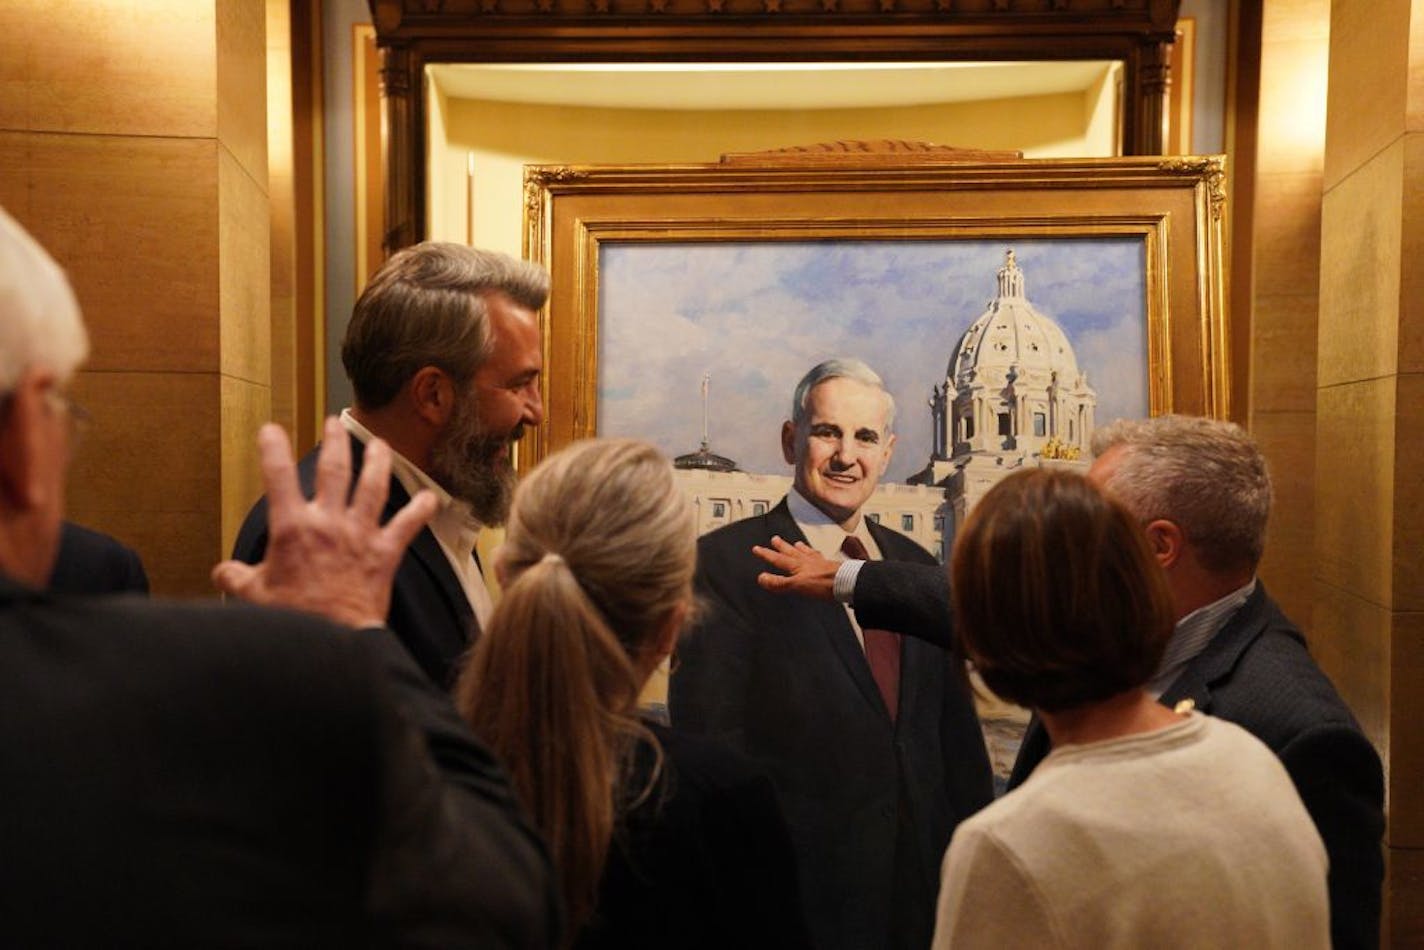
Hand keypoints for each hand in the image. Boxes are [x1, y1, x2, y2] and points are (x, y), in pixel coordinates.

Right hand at [211, 417, 437, 628]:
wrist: (332, 641)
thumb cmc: (293, 619)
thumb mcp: (254, 597)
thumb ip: (238, 578)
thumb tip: (223, 572)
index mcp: (292, 529)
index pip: (277, 478)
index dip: (272, 449)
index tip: (271, 430)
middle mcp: (328, 523)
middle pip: (333, 471)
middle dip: (334, 443)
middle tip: (335, 425)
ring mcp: (360, 535)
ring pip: (372, 487)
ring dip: (377, 463)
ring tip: (380, 445)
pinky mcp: (385, 554)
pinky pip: (406, 526)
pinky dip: (420, 511)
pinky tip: (430, 498)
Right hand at [753, 535, 840, 601]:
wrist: (846, 582)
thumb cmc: (822, 584)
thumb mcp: (796, 585)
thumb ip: (779, 582)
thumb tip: (761, 578)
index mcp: (796, 566)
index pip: (777, 559)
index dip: (766, 554)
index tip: (757, 548)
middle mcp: (806, 561)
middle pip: (791, 552)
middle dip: (781, 546)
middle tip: (774, 539)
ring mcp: (818, 562)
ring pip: (805, 552)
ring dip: (799, 548)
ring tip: (796, 543)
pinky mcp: (830, 566)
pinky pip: (819, 557)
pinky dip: (815, 554)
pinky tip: (818, 555)